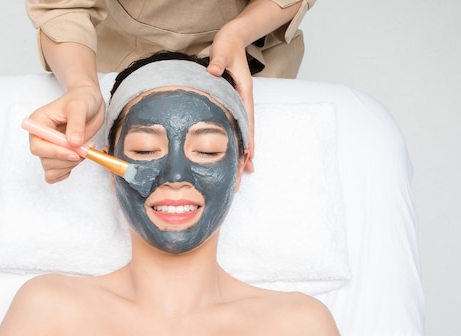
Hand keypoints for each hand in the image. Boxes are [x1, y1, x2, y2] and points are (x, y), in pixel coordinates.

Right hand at [28, 85, 104, 182]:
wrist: (90, 102)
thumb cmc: (81, 99)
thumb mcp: (79, 107)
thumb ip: (76, 125)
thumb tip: (74, 143)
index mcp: (38, 123)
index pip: (38, 146)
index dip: (56, 152)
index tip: (75, 152)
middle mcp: (41, 137)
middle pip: (44, 160)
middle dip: (66, 159)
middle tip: (85, 150)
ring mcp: (49, 148)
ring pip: (51, 169)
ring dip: (70, 165)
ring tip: (84, 150)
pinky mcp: (58, 156)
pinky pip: (55, 174)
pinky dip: (66, 172)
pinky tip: (77, 160)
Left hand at [207, 27, 254, 171]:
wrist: (231, 38)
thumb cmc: (227, 45)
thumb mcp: (222, 52)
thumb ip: (217, 62)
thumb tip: (212, 71)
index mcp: (244, 90)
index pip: (247, 118)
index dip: (248, 137)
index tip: (249, 155)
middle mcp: (243, 98)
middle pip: (248, 129)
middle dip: (249, 151)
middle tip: (247, 172)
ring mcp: (238, 100)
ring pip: (243, 128)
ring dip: (244, 147)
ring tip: (244, 168)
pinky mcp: (232, 100)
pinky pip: (235, 122)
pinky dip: (236, 137)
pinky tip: (233, 149)